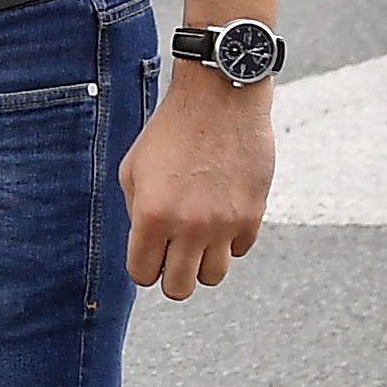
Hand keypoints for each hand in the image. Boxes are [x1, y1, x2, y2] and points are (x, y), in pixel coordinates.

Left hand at [121, 70, 273, 299]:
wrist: (221, 98)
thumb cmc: (171, 130)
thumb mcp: (133, 169)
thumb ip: (136, 213)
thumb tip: (148, 245)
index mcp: (151, 216)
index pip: (142, 274)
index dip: (143, 266)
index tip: (149, 252)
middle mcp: (188, 226)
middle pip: (179, 288)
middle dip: (171, 275)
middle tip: (173, 254)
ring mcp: (224, 224)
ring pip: (213, 277)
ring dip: (202, 262)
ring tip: (198, 238)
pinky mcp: (253, 214)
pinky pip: (240, 250)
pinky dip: (229, 241)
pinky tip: (221, 215)